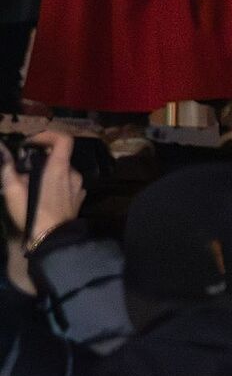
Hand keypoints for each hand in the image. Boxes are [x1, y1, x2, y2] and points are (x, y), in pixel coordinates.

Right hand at [2, 131, 84, 249]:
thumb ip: (8, 167)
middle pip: (59, 157)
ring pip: (63, 172)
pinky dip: (56, 185)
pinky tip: (44, 197)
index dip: (48, 135)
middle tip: (24, 171)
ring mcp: (79, 187)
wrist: (52, 240)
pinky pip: (68, 185)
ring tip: (31, 187)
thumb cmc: (32, 213)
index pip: (63, 139)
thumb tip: (2, 149)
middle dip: (41, 160)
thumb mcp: (13, 190)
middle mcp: (73, 174)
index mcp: (59, 168)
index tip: (32, 143)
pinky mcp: (79, 199)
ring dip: (48, 174)